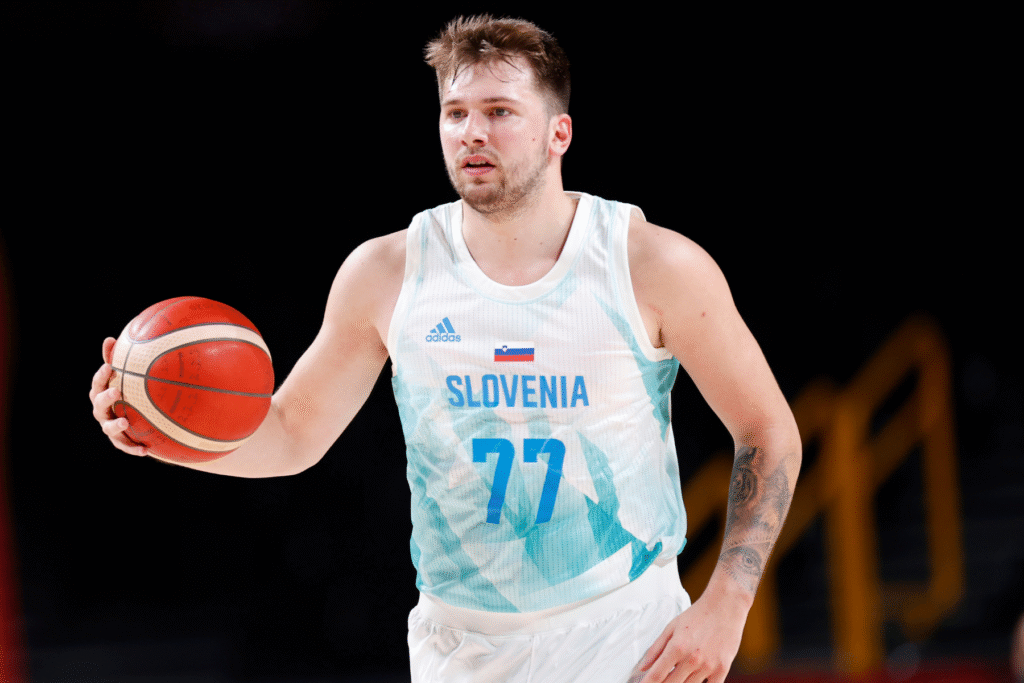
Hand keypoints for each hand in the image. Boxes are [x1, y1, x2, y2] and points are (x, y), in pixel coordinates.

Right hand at [88, 337, 148, 456]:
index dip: (102, 375)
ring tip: (125, 422)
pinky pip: (125, 446)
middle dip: (106, 397)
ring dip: (115, 425)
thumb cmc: (127, 391)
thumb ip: (117, 360)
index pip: (98, 383)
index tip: (110, 366)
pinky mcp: (120, 441)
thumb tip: (109, 338)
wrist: (135, 418)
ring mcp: (109, 427)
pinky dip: (133, 448)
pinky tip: (146, 450)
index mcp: (102, 393)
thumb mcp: (125, 376)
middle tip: (116, 391)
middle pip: (98, 404)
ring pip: (108, 427)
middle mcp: (101, 410)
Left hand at [635, 592, 744, 682]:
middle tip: (662, 679)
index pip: (657, 675)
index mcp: (676, 647)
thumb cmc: (698, 615)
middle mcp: (692, 659)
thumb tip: (643, 667)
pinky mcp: (722, 669)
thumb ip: (655, 649)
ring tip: (678, 675)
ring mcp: (708, 666)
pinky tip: (694, 680)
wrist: (725, 605)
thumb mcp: (671, 627)